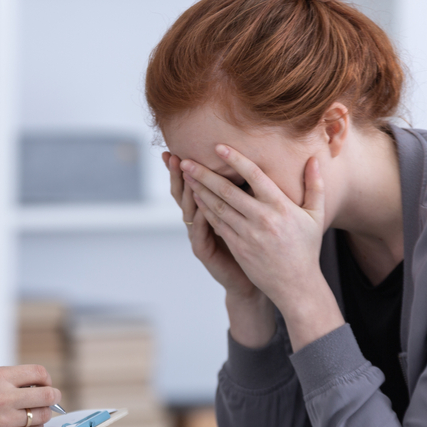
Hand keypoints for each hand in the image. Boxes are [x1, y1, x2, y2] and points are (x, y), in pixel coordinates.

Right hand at [0, 365, 60, 426]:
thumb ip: (11, 380)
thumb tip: (40, 387)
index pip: (38, 373)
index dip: (46, 379)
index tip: (46, 383)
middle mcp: (3, 396)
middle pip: (46, 395)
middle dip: (53, 396)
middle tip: (52, 398)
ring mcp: (5, 419)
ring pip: (42, 415)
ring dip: (44, 413)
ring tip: (36, 412)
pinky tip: (27, 424)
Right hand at [164, 151, 257, 298]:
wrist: (249, 279)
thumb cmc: (252, 246)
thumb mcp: (247, 215)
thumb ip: (244, 192)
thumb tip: (253, 164)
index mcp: (209, 210)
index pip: (193, 183)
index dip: (185, 167)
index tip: (179, 147)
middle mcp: (199, 221)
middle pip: (183, 193)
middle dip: (178, 174)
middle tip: (172, 155)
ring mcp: (199, 236)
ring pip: (189, 210)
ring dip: (187, 191)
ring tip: (185, 174)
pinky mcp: (204, 251)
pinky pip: (198, 231)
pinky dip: (199, 217)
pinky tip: (201, 205)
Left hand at [182, 145, 342, 350]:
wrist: (295, 284)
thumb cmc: (306, 247)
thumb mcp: (316, 215)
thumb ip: (315, 185)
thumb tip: (313, 158)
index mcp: (281, 206)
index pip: (254, 176)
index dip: (235, 160)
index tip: (218, 147)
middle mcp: (262, 219)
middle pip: (228, 191)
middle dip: (204, 174)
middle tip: (187, 160)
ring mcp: (248, 234)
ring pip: (218, 207)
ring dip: (199, 190)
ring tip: (186, 175)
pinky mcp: (238, 247)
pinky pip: (217, 224)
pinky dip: (205, 210)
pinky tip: (195, 198)